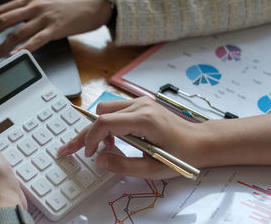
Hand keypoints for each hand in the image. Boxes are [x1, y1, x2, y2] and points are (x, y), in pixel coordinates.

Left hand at [0, 0, 113, 62]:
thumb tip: (17, 20)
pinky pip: (34, 41)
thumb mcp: (48, 1)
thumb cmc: (73, 6)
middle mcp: (35, 6)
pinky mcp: (55, 29)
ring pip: (15, 33)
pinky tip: (13, 57)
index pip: (2, 10)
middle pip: (3, 20)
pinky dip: (21, 50)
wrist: (96, 4)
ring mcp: (45, 18)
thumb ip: (31, 9)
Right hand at [58, 97, 270, 179]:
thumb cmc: (181, 156)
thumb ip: (123, 165)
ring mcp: (141, 102)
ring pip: (106, 109)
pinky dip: (109, 124)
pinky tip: (115, 140)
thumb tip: (99, 160)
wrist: (200, 141)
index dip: (91, 138)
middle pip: (101, 113)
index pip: (105, 122)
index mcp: (144, 119)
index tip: (89, 154)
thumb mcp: (153, 168)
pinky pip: (116, 110)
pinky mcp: (141, 104)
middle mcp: (140, 105)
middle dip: (85, 133)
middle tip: (70, 149)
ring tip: (104, 148)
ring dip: (99, 128)